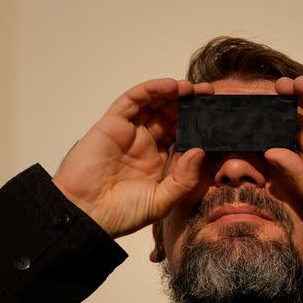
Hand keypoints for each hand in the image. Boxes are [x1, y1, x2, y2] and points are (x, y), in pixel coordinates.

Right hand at [52, 79, 212, 237]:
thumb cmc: (120, 214)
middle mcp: (144, 145)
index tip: (217, 117)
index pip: (182, 138)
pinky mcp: (111, 124)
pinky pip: (132, 101)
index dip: (199, 127)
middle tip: (211, 95)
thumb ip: (183, 179)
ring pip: (153, 105)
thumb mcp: (161, 201)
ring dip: (173, 94)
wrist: (85, 216)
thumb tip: (199, 152)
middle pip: (170, 117)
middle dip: (189, 105)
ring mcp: (128, 133)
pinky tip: (170, 86)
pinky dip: (150, 90)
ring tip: (193, 87)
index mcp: (157, 163)